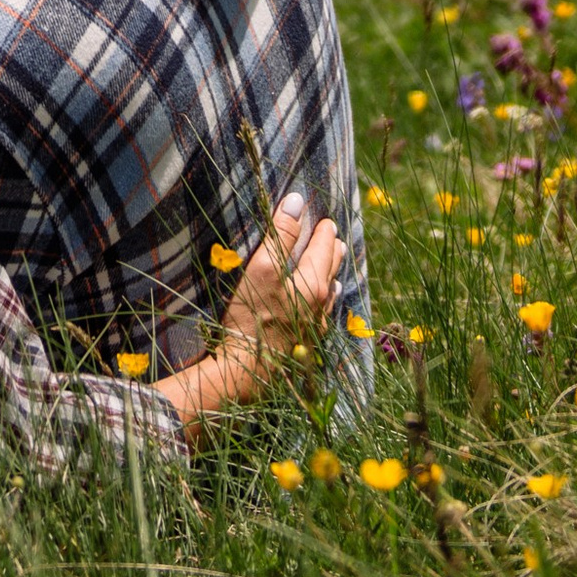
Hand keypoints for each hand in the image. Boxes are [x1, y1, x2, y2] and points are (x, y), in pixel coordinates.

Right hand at [216, 196, 344, 381]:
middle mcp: (321, 305)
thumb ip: (280, 235)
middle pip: (332, 267)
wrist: (245, 375)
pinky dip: (323, 295)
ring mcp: (315, 326)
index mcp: (314, 283)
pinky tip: (320, 300)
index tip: (324, 219)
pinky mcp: (306, 344)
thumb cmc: (250, 319)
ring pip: (329, 291)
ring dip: (330, 272)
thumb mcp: (261, 269)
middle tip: (331, 234)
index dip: (323, 229)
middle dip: (332, 248)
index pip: (325, 246)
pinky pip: (322, 311)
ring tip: (331, 261)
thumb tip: (297, 202)